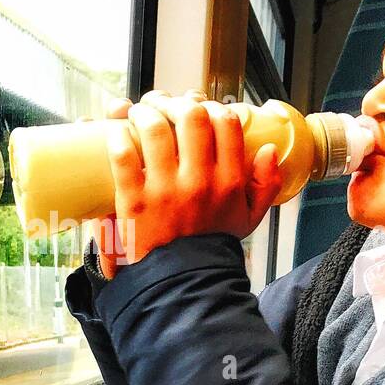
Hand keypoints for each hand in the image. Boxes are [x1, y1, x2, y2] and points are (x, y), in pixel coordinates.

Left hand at [97, 89, 281, 273]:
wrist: (181, 282)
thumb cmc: (211, 246)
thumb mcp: (249, 218)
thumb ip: (265, 185)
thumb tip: (267, 150)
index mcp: (229, 181)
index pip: (226, 123)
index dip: (211, 107)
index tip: (198, 109)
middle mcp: (200, 181)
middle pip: (190, 117)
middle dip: (174, 102)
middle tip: (162, 106)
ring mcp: (165, 189)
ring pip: (154, 128)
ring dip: (144, 112)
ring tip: (136, 113)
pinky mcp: (134, 200)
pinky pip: (123, 155)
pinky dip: (118, 136)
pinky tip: (116, 132)